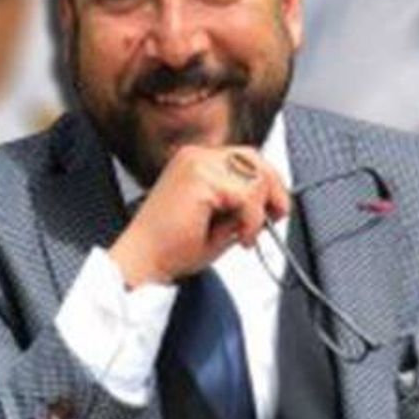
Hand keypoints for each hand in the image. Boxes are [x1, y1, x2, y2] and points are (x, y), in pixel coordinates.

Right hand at [109, 146, 290, 287]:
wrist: (142, 262)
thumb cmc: (172, 246)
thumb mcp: (219, 219)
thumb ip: (244, 204)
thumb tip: (274, 202)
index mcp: (197, 161)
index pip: (247, 157)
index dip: (267, 182)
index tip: (276, 207)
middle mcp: (195, 156)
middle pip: (255, 159)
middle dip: (274, 190)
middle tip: (275, 218)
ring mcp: (196, 163)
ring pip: (255, 177)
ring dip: (259, 211)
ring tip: (246, 234)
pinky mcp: (199, 179)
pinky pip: (247, 196)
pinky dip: (252, 221)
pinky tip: (241, 238)